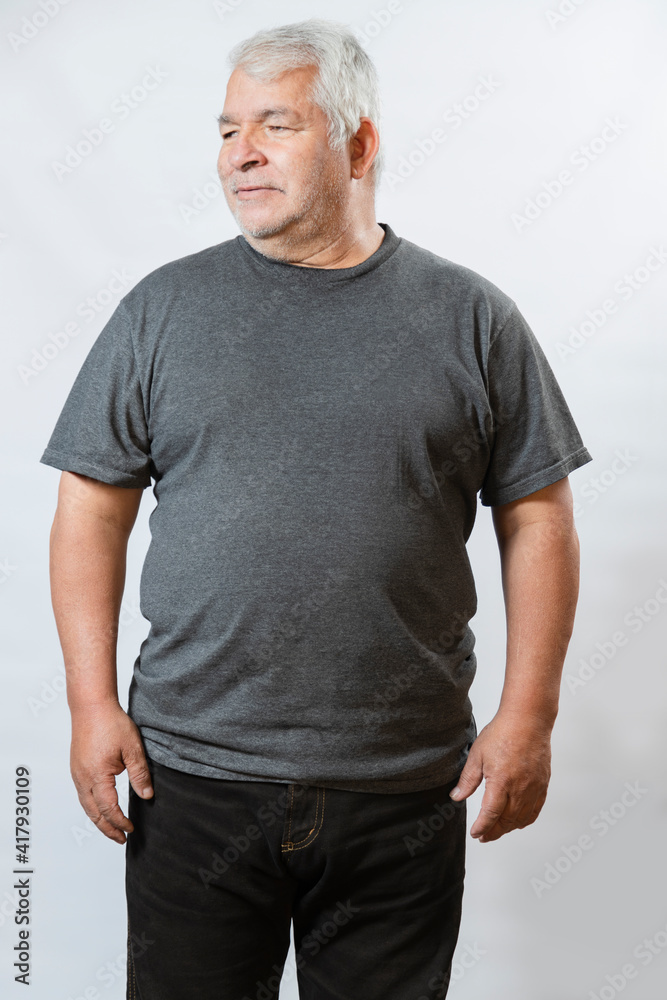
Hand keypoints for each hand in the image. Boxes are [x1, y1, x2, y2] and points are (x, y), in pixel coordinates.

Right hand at [69, 700, 153, 844]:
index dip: (120, 822)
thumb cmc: (111, 723)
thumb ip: (140, 774)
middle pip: (94, 814)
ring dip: (98, 820)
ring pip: (86, 806)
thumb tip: (147, 795)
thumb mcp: (132, 748)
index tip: (131, 829)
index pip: (109, 809)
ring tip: (111, 828)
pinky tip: (101, 808)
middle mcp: (83, 779)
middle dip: (107, 829)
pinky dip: (92, 807)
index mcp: (97, 776)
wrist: (91, 706)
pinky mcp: (76, 768)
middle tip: (121, 839)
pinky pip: (83, 795)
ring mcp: (77, 774)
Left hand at [449, 711, 551, 841]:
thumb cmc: (502, 732)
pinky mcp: (543, 784)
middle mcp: (520, 788)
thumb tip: (456, 797)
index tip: (476, 833)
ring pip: (522, 818)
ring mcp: (534, 788)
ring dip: (509, 828)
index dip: (482, 827)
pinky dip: (525, 819)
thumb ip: (468, 780)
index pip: (491, 814)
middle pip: (507, 821)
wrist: (527, 720)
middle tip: (484, 836)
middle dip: (494, 832)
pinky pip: (535, 810)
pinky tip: (517, 821)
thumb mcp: (477, 754)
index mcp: (501, 781)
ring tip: (497, 830)